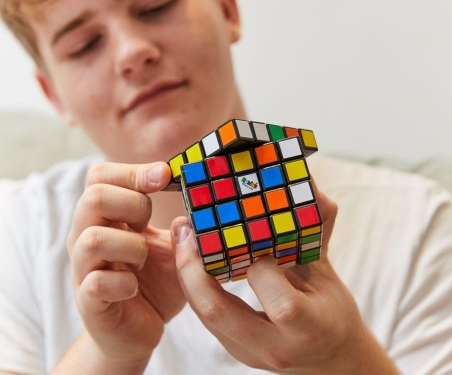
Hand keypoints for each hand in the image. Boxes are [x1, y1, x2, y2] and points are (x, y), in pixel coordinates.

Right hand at [67, 162, 185, 367]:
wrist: (138, 330)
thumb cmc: (154, 281)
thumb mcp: (171, 246)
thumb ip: (180, 224)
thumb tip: (195, 196)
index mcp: (105, 217)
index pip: (99, 176)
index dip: (131, 171)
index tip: (164, 177)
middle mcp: (86, 237)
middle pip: (93, 197)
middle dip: (134, 205)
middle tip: (149, 224)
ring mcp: (83, 269)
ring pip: (93, 239)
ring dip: (131, 246)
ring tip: (143, 260)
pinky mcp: (88, 301)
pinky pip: (97, 282)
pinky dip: (125, 282)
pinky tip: (134, 288)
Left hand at [171, 180, 398, 373]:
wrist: (329, 359)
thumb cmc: (333, 311)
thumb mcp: (329, 271)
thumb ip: (317, 229)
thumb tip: (311, 186)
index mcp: (307, 327)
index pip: (279, 302)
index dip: (261, 265)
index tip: (253, 235)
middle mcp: (273, 346)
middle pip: (218, 310)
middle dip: (192, 266)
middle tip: (186, 228)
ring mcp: (248, 352)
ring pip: (203, 312)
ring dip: (187, 271)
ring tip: (183, 235)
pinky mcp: (233, 348)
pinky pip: (205, 314)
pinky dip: (195, 283)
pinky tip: (193, 257)